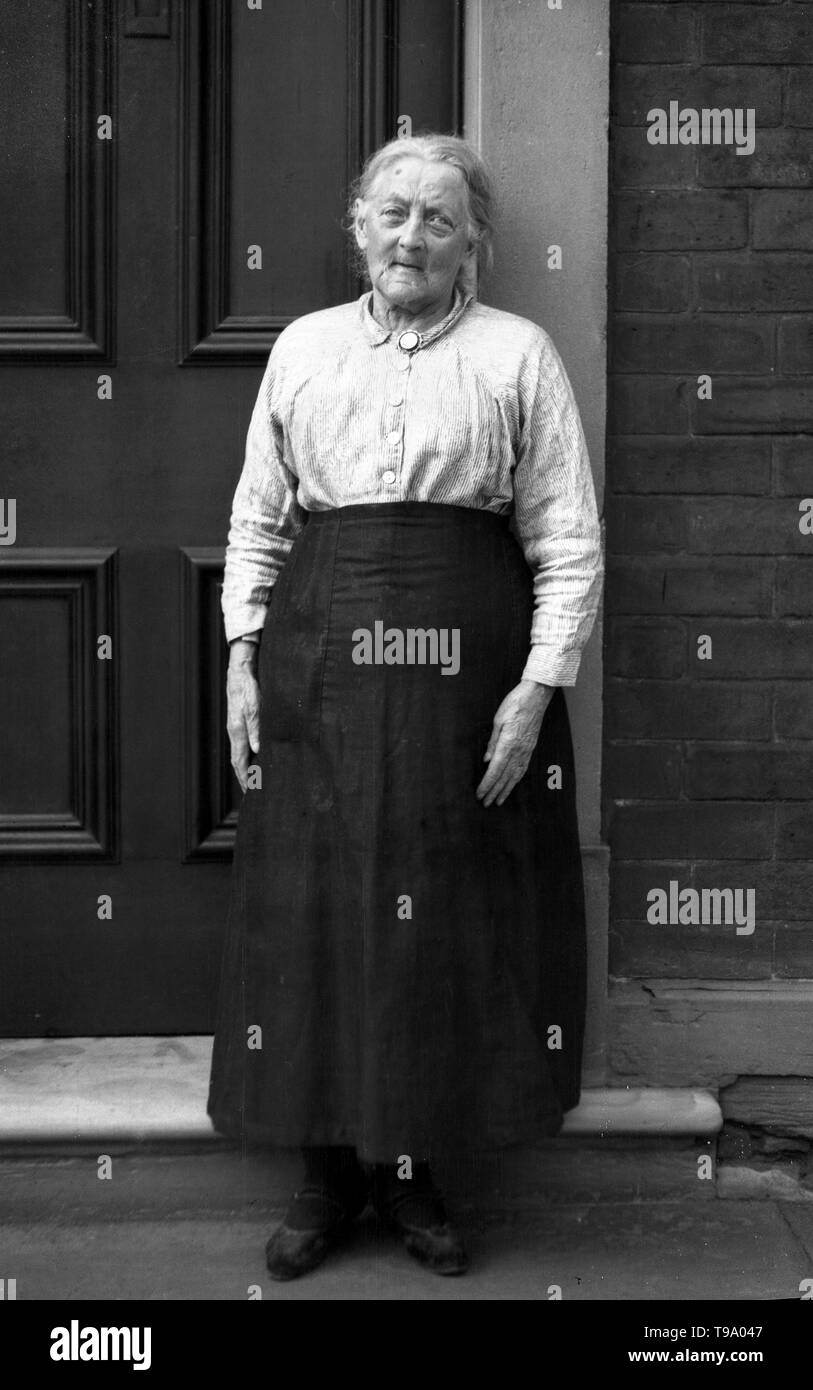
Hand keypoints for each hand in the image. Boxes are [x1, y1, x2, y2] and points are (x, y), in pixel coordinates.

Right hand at [227, 645, 260, 792]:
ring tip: (253, 781)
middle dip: (244, 778)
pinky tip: (254, 759)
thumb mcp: (255, 706)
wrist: (240, 671)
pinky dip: (246, 757)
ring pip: (239, 754)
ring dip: (245, 769)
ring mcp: (235, 728)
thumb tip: (257, 750)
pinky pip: (241, 745)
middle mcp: (234, 732)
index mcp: (237, 731)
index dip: (245, 778)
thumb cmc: (248, 688)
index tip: (250, 792)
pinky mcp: (239, 722)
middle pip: (237, 761)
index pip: (240, 762)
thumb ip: (256, 728)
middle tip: (251, 793)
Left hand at [476, 679, 553, 806]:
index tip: (479, 794)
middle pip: (504, 776)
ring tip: (498, 801)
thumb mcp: (497, 721)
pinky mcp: (531, 748)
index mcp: (508, 744)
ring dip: (506, 789)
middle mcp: (519, 751)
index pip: (495, 770)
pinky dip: (516, 780)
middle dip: (494, 791)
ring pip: (515, 775)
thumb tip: (486, 761)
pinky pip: (523, 768)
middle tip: (485, 804)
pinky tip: (512, 784)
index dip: (487, 784)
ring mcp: (527, 750)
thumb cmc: (514, 704)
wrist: (536, 696)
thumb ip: (492, 743)